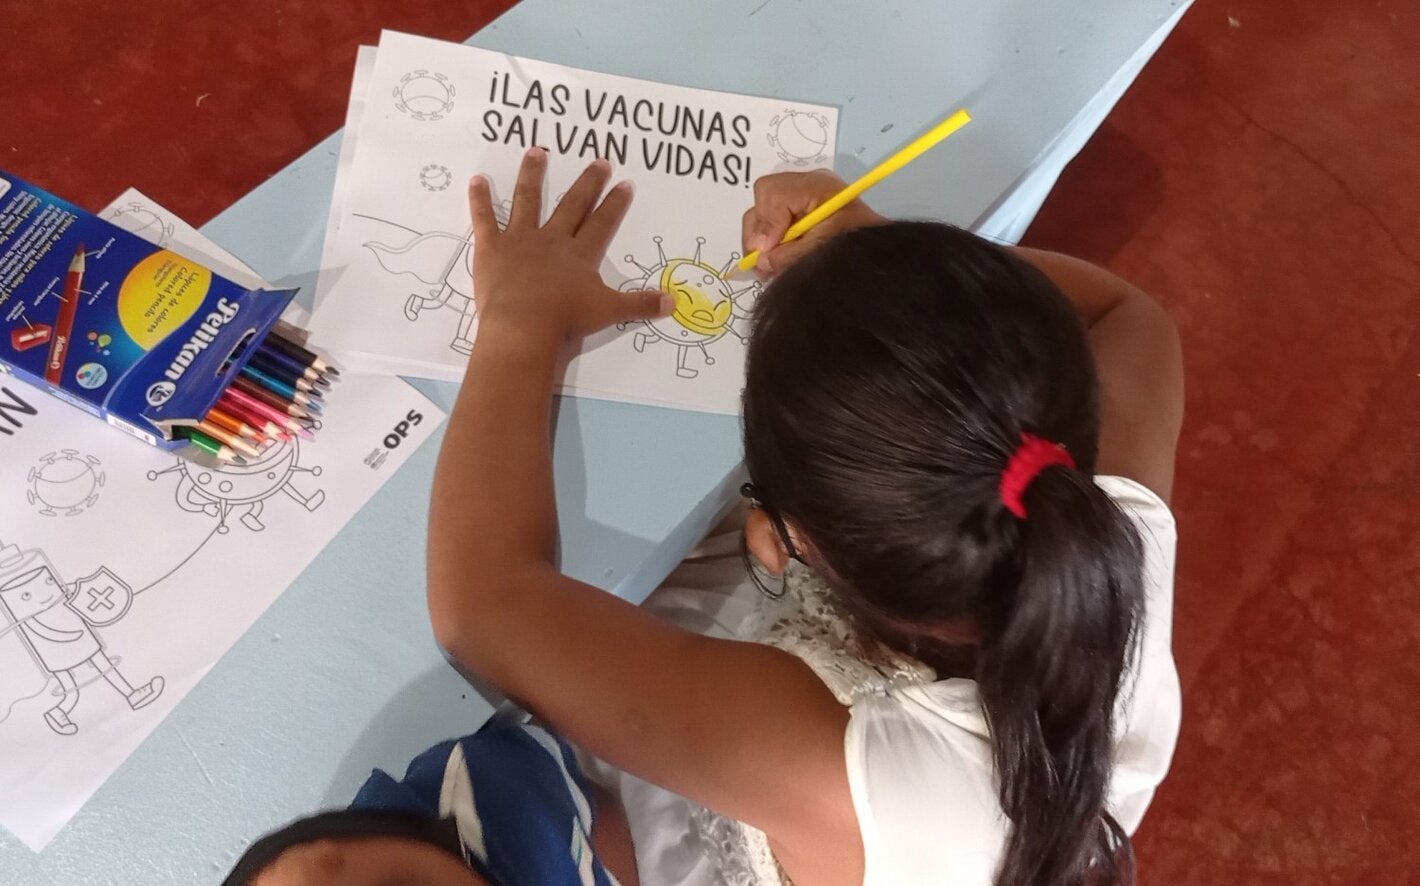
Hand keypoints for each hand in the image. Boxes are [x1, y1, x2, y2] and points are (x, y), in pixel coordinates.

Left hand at [469, 148, 669, 343]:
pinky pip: (484, 219)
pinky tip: (477, 180)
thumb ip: (640, 305)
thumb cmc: (565, 319)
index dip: (615, 204)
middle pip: (572, 205)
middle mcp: (553, 239)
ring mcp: (521, 240)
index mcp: (580, 254)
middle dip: (587, 182)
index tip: (624, 183)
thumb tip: (673, 303)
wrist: (524, 325)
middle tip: (599, 161)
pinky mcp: (492, 247)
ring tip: (537, 151)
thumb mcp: (609, 312)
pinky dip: (479, 199)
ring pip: (528, 200)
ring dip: (533, 175)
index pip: (602, 223)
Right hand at [740, 170, 885, 278]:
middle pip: (763, 199)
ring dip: (763, 240)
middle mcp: (804, 184)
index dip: (765, 225)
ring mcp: (798, 195)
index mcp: (815, 186)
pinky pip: (770, 220)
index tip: (767, 253)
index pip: (772, 193)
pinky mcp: (796, 210)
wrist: (875, 252)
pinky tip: (777, 258)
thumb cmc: (854, 248)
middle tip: (765, 263)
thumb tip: (760, 260)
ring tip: (771, 265)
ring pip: (762, 211)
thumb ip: (787, 256)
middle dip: (759, 233)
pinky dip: (769, 240)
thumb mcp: (819, 253)